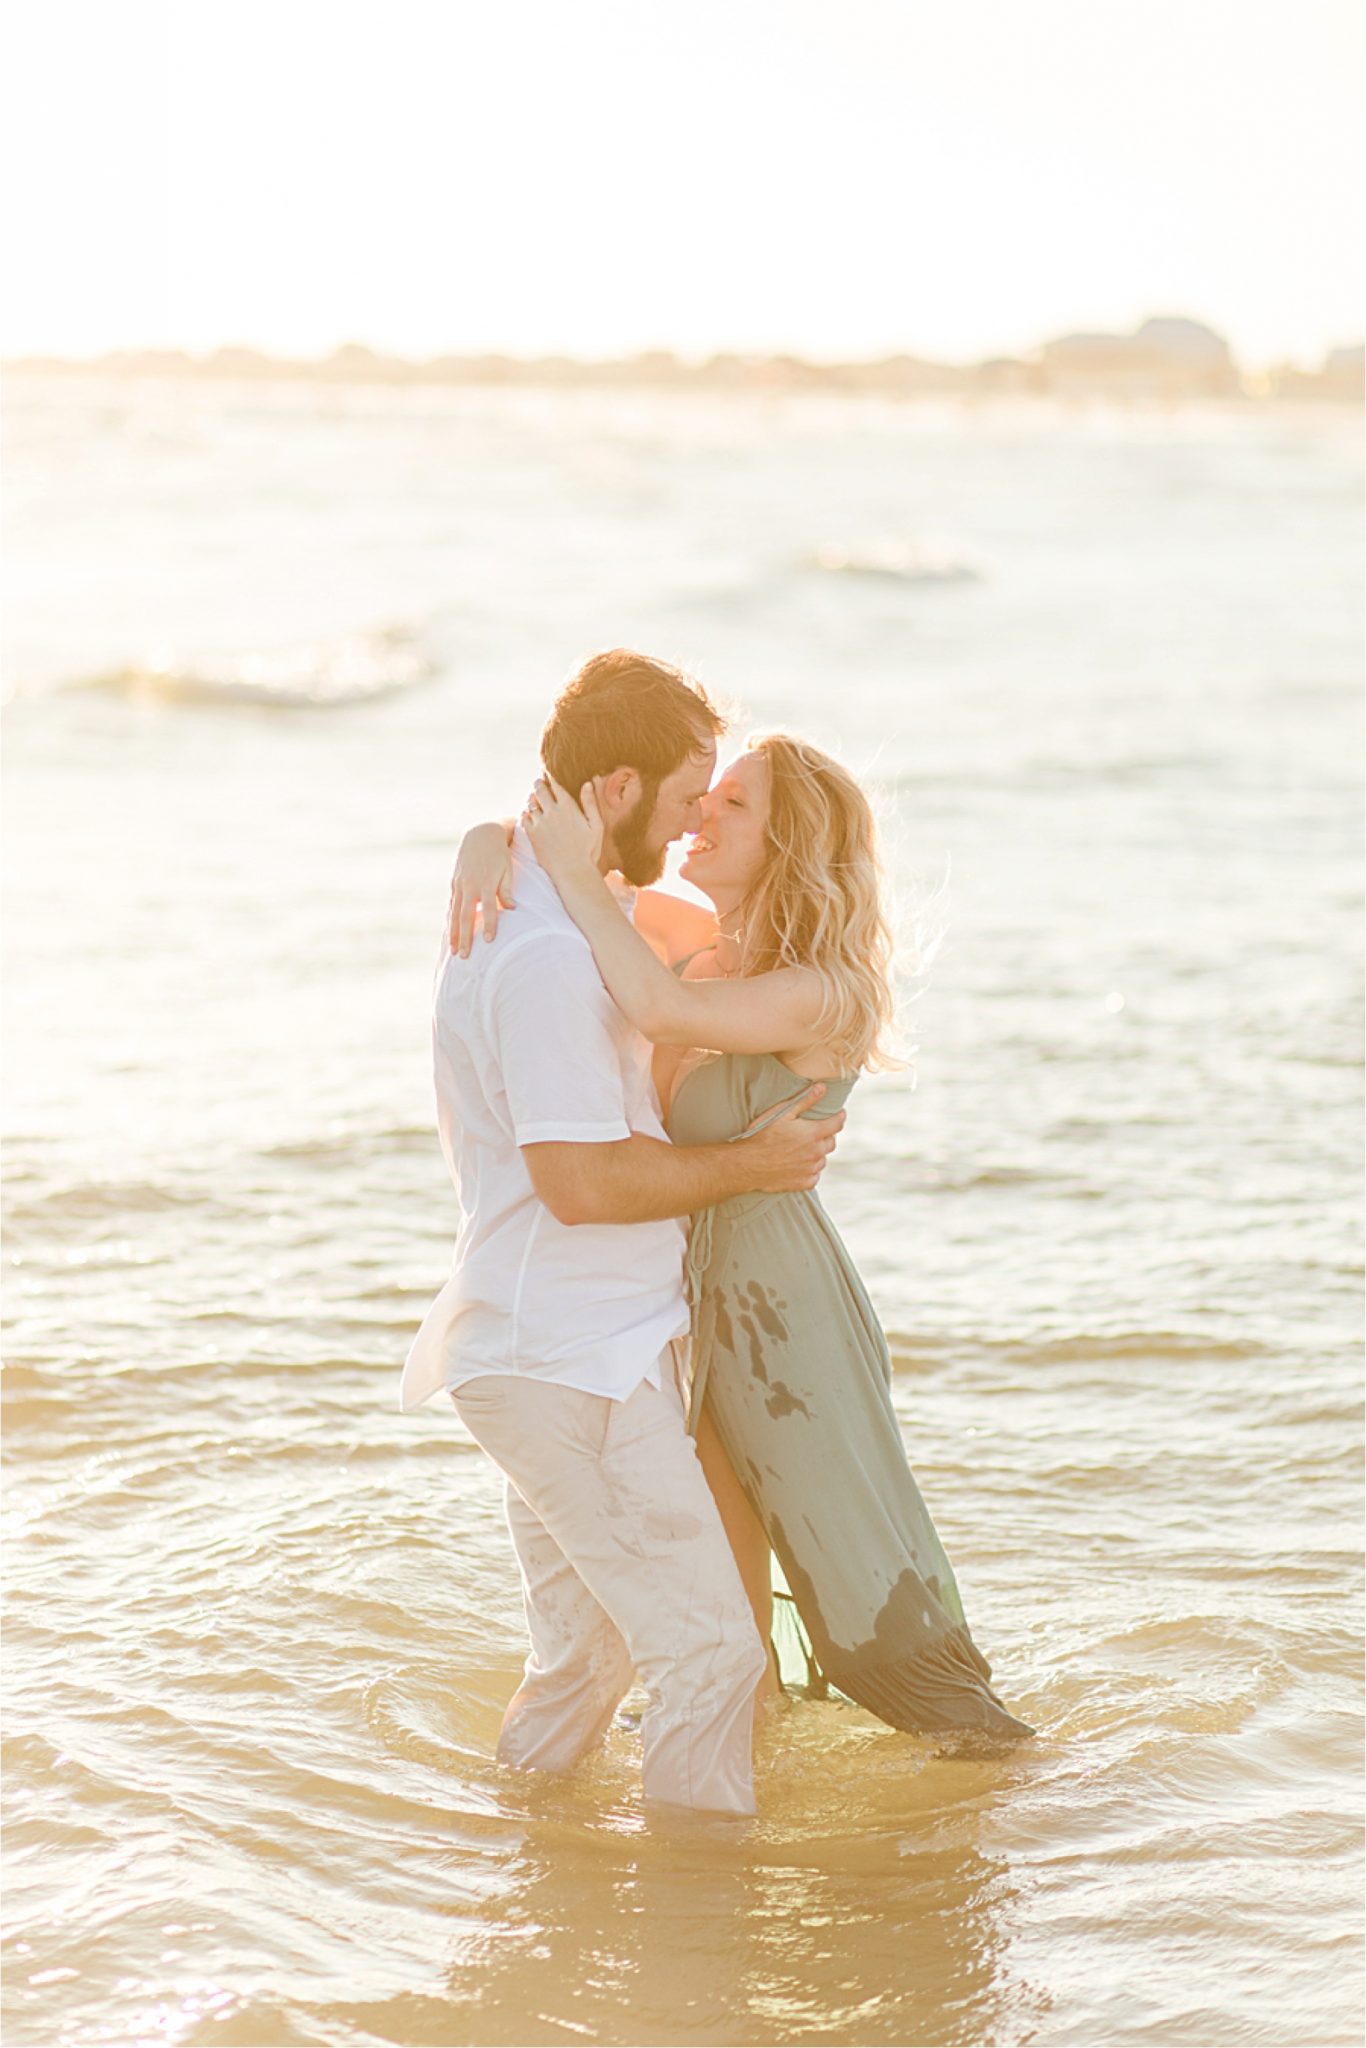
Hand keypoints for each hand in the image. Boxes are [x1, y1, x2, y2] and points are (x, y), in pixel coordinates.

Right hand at [449, 822, 516, 957]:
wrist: (481, 834)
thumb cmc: (499, 854)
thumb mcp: (507, 870)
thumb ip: (506, 890)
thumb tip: (511, 909)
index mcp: (485, 883)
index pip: (487, 909)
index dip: (488, 925)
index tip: (489, 941)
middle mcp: (470, 885)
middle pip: (466, 916)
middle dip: (465, 937)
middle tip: (465, 956)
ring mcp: (459, 884)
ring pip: (455, 913)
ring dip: (454, 933)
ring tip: (454, 951)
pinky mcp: (454, 883)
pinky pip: (452, 905)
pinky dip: (450, 920)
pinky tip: (450, 932)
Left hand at [524, 775, 603, 876]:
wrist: (572, 871)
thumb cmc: (588, 850)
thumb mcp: (596, 826)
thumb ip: (590, 803)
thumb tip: (588, 783)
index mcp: (568, 806)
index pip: (555, 784)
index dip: (550, 777)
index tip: (548, 773)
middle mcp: (552, 811)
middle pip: (540, 790)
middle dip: (539, 784)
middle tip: (538, 782)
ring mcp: (540, 822)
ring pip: (531, 802)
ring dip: (532, 798)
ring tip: (534, 797)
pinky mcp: (532, 834)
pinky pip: (524, 817)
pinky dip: (526, 813)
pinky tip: (529, 814)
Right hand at [736, 1085, 844, 1193]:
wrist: (747, 1164)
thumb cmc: (761, 1135)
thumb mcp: (781, 1113)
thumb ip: (805, 1100)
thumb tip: (823, 1087)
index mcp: (813, 1133)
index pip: (837, 1124)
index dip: (840, 1117)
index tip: (840, 1113)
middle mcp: (816, 1152)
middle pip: (831, 1142)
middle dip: (827, 1135)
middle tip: (816, 1131)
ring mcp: (810, 1169)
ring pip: (823, 1159)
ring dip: (818, 1153)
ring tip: (804, 1148)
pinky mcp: (804, 1183)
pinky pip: (814, 1175)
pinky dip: (811, 1169)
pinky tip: (799, 1164)